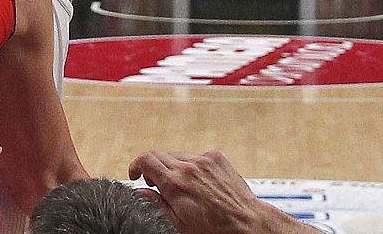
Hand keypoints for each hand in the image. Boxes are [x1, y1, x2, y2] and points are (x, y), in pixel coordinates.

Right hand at [130, 150, 303, 233]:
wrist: (247, 223)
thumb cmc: (214, 229)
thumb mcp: (178, 224)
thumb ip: (155, 205)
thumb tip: (139, 192)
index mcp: (175, 183)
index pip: (145, 159)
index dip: (136, 166)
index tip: (136, 174)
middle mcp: (188, 167)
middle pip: (159, 155)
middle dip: (153, 169)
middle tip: (158, 185)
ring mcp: (204, 160)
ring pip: (177, 155)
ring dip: (173, 167)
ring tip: (181, 187)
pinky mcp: (216, 157)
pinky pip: (196, 156)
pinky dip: (192, 166)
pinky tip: (199, 182)